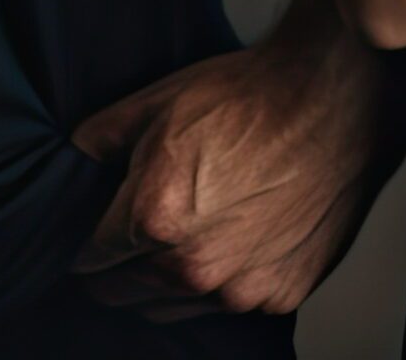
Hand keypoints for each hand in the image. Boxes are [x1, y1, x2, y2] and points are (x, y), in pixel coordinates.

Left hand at [68, 41, 379, 320]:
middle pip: (122, 294)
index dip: (81, 245)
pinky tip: (231, 236)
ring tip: (182, 232)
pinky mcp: (280, 295)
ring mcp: (241, 290)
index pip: (88, 261)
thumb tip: (71, 157)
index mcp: (154, 220)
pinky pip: (229, 303)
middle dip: (115, 269)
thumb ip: (99, 139)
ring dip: (163, 281)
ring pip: (171, 307)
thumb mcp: (157, 102)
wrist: (333, 100)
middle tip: (127, 235)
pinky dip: (221, 280)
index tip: (86, 235)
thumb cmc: (250, 97)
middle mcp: (193, 269)